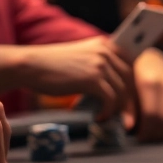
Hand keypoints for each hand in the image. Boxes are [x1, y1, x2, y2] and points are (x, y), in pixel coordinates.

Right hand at [0, 37, 132, 121]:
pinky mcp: (93, 79)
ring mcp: (101, 64)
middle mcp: (106, 51)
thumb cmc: (53, 66)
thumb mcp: (81, 56)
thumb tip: (118, 86)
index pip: (130, 63)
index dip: (132, 82)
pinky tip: (99, 118)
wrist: (31, 66)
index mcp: (105, 43)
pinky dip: (108, 112)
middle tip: (126, 117)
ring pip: (122, 91)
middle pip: (129, 79)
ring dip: (118, 109)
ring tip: (109, 118)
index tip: (130, 99)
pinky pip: (110, 99)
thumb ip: (99, 63)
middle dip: (129, 100)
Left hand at [129, 48, 162, 141]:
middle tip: (144, 139)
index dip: (145, 130)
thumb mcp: (126, 86)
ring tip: (152, 136)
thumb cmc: (133, 73)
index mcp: (149, 83)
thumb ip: (127, 107)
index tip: (137, 137)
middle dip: (153, 134)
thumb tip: (129, 127)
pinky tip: (161, 130)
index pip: (151, 115)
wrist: (149, 57)